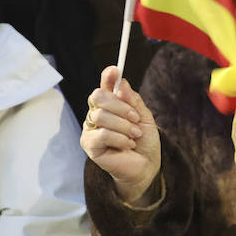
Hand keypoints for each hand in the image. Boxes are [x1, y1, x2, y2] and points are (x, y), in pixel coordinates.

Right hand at [80, 66, 161, 204]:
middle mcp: (97, 114)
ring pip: (101, 115)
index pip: (104, 87)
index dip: (107, 77)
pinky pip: (101, 134)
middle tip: (135, 118)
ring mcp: (91, 128)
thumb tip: (121, 82)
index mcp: (110, 105)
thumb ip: (133, 100)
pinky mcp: (89, 144)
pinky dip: (119, 138)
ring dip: (124, 126)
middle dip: (120, 106)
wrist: (146, 165)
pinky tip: (127, 145)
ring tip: (134, 136)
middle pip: (98, 96)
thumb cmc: (144, 141)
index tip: (115, 70)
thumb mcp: (144, 117)